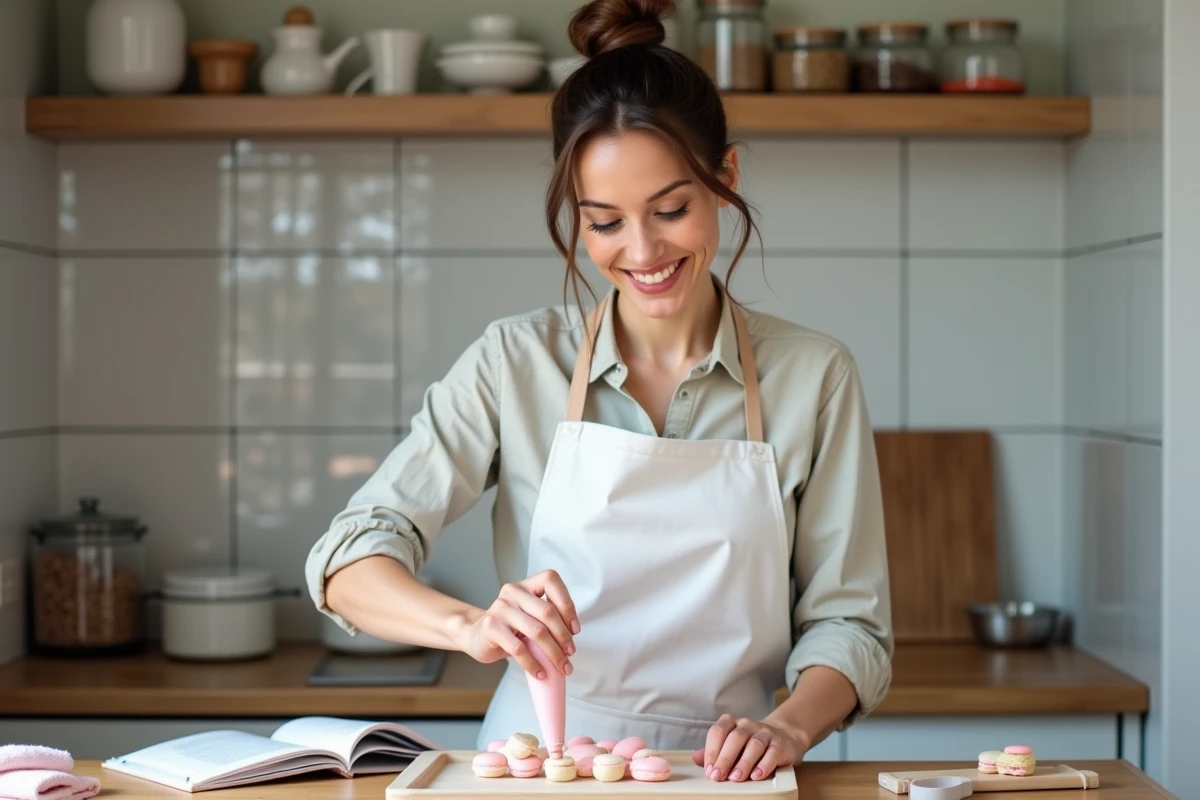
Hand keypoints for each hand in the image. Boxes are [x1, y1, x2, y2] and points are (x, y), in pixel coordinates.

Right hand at [452, 569, 579, 680]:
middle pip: (547, 611)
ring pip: (537, 631)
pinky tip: (540, 672)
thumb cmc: (510, 628)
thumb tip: (571, 639)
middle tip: (570, 654)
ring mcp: (500, 608)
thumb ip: (547, 619)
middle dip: (564, 636)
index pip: (551, 580)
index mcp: (526, 585)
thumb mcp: (530, 617)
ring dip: (553, 653)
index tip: (575, 629)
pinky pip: (519, 648)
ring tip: (561, 666)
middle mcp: (513, 592)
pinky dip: (533, 664)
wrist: (476, 635)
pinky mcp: (491, 627)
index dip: (567, 604)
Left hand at [690, 715, 807, 781]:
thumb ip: (715, 751)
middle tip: (718, 776)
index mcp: (732, 723)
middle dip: (725, 758)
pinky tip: (756, 775)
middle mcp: (748, 725)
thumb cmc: (750, 745)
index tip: (709, 770)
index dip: (712, 750)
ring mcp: (765, 733)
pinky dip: (764, 765)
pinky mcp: (780, 745)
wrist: (784, 737)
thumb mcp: (732, 745)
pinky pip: (772, 753)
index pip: (718, 731)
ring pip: (754, 744)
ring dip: (744, 762)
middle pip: (735, 737)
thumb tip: (695, 758)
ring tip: (736, 778)